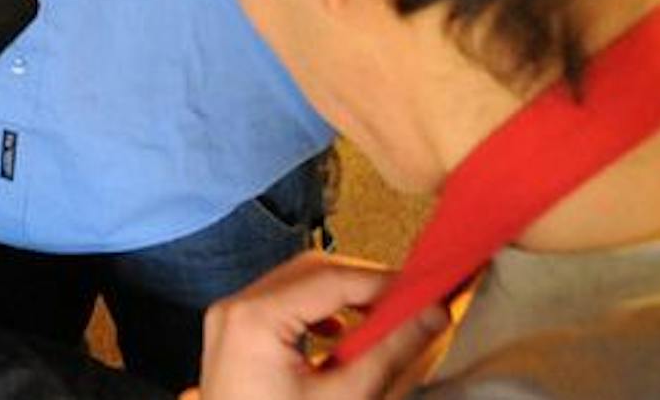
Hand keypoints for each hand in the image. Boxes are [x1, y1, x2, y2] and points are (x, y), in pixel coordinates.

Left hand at [187, 253, 448, 399]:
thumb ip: (390, 351)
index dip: (384, 282)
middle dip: (363, 284)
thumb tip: (431, 316)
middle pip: (311, 272)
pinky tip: (339, 333)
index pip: (331, 279)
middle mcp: (235, 308)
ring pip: (296, 284)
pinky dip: (315, 310)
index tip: (425, 289)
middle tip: (410, 301)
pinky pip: (280, 304)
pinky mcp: (233, 335)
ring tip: (382, 317)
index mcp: (255, 319)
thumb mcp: (343, 398)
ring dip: (341, 295)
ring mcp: (229, 320)